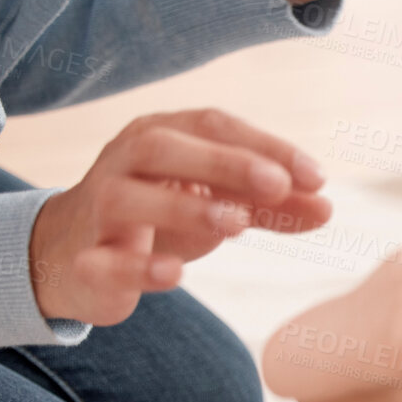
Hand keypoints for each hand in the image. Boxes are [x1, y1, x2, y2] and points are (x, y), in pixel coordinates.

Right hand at [28, 109, 331, 324]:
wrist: (73, 258)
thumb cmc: (158, 218)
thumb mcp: (218, 204)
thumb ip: (272, 206)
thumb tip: (327, 208)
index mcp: (160, 136)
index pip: (214, 126)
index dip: (266, 147)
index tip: (316, 176)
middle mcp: (123, 163)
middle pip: (164, 148)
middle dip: (224, 162)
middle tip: (277, 185)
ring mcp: (99, 211)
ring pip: (130, 198)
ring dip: (186, 207)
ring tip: (237, 223)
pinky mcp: (86, 262)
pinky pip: (105, 261)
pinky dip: (139, 267)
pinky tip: (175, 274)